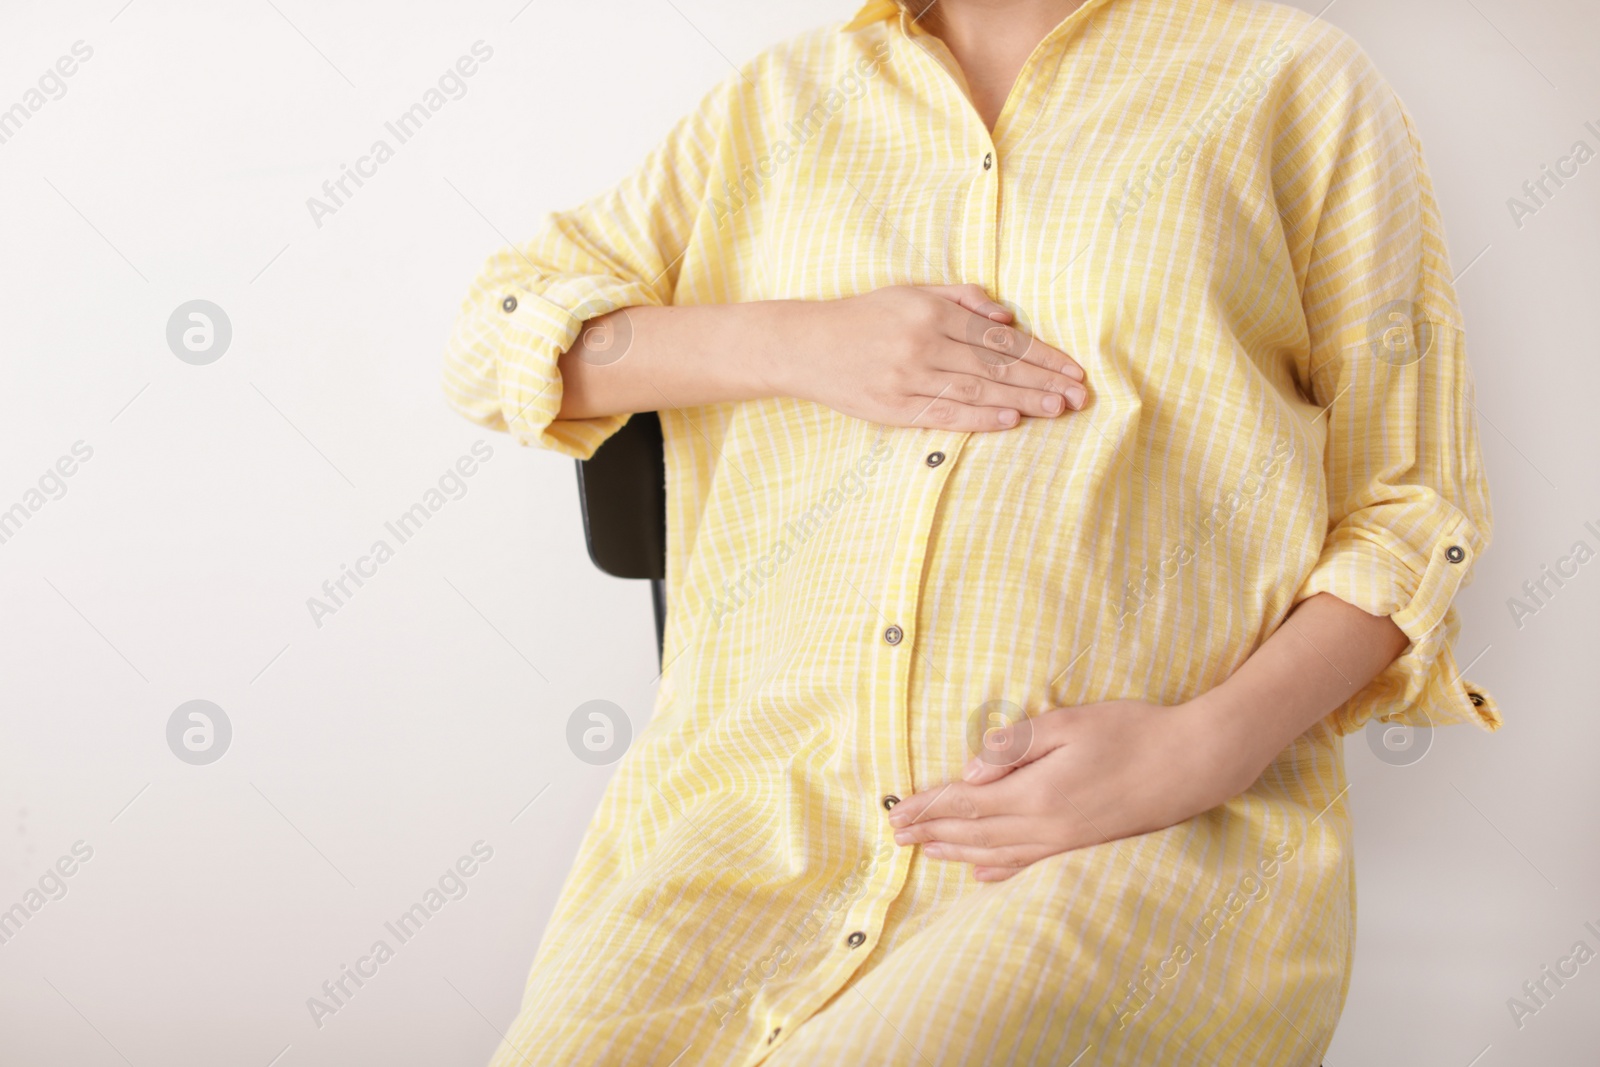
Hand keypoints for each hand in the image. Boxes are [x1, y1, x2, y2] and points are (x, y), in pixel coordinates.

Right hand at [773, 284, 1087, 431]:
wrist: (807, 345)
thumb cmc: (865, 317)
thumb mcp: (912, 292)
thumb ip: (961, 298)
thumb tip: (1007, 317)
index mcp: (933, 313)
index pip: (1001, 338)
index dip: (1042, 353)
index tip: (1073, 367)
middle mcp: (925, 344)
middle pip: (997, 366)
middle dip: (1043, 380)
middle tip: (1079, 395)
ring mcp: (909, 378)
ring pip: (977, 391)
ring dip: (1022, 401)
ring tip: (1057, 409)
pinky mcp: (894, 408)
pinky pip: (945, 414)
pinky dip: (980, 419)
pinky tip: (1011, 421)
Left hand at [885, 699, 1261, 880]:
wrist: (1192, 764)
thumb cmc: (1132, 731)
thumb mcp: (1070, 722)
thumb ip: (1016, 744)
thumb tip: (969, 770)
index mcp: (1037, 793)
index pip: (967, 803)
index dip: (928, 807)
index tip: (896, 812)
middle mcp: (1046, 826)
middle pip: (974, 832)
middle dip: (932, 831)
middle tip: (895, 835)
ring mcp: (1065, 841)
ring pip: (995, 852)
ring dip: (955, 850)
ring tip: (924, 850)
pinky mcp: (1082, 845)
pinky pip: (1028, 863)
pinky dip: (996, 869)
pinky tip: (979, 874)